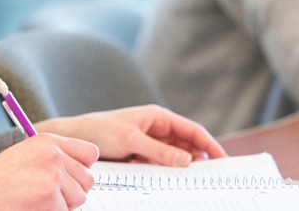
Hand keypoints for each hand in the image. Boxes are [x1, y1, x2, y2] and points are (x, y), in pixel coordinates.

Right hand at [0, 133, 97, 210]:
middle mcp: (55, 157)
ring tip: (40, 199)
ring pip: (79, 198)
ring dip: (63, 203)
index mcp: (51, 142)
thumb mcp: (30, 151)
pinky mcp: (50, 199)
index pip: (90, 153)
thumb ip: (56, 155)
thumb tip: (80, 169)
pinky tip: (34, 206)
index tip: (73, 175)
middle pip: (88, 179)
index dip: (83, 167)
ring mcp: (54, 178)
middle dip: (74, 189)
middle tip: (53, 192)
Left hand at [34, 104, 226, 165]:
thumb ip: (159, 151)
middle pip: (187, 144)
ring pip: (176, 156)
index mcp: (158, 117)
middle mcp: (157, 128)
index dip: (210, 144)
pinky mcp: (141, 155)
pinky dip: (169, 172)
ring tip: (195, 181)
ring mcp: (150, 142)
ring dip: (185, 166)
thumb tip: (187, 160)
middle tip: (213, 176)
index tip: (223, 159)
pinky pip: (162, 164)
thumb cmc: (100, 130)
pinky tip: (173, 182)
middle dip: (201, 157)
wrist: (75, 138)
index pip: (192, 130)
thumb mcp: (131, 140)